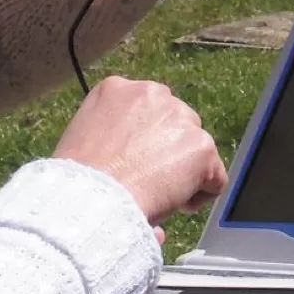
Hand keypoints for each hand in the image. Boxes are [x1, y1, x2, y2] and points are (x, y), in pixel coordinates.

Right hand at [53, 76, 226, 226]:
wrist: (90, 197)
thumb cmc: (77, 180)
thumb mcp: (83, 137)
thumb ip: (111, 134)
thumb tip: (131, 158)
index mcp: (116, 89)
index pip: (146, 110)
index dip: (143, 142)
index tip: (133, 164)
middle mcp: (151, 93)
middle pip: (176, 123)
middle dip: (167, 152)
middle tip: (148, 182)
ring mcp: (180, 117)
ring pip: (196, 148)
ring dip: (184, 172)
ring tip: (159, 195)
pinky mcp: (201, 146)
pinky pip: (215, 176)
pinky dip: (202, 194)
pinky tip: (176, 204)